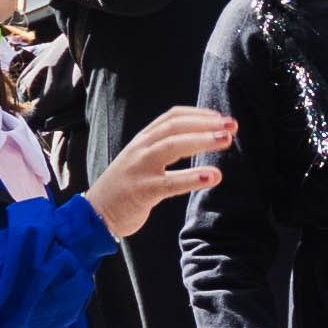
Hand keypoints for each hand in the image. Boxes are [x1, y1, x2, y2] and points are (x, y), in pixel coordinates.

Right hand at [84, 106, 234, 238]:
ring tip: (227, 141)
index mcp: (143, 140)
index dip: (199, 114)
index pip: (173, 117)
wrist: (95, 214)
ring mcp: (140, 168)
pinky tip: (214, 177)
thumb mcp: (141, 160)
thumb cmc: (125, 188)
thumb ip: (163, 148)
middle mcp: (141, 148)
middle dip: (206, 123)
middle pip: (175, 126)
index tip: (221, 117)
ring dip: (202, 140)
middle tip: (232, 125)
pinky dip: (193, 178)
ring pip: (173, 146)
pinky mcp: (142, 191)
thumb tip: (198, 140)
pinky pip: (170, 182)